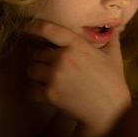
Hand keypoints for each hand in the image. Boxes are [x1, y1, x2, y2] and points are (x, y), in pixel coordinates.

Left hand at [23, 19, 131, 136]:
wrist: (109, 111)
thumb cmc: (113, 82)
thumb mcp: (114, 56)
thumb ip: (111, 38)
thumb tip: (114, 26)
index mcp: (77, 45)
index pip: (48, 29)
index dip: (32, 25)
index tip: (23, 25)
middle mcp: (64, 57)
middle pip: (38, 54)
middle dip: (44, 61)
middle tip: (57, 70)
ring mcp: (55, 76)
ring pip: (32, 70)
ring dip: (39, 76)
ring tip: (54, 82)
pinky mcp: (49, 94)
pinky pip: (31, 91)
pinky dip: (37, 94)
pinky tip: (50, 96)